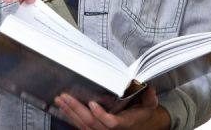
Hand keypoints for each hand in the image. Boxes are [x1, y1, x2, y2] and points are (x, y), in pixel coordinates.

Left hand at [55, 86, 169, 129]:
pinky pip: (81, 126)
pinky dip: (71, 116)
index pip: (111, 123)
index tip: (92, 104)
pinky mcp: (96, 129)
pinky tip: (64, 108)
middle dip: (77, 109)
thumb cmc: (142, 113)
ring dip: (70, 112)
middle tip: (66, 97)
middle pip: (92, 123)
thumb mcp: (150, 104)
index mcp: (125, 123)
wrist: (139, 123)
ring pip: (84, 125)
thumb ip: (149, 96)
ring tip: (60, 100)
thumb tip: (148, 85)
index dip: (101, 115)